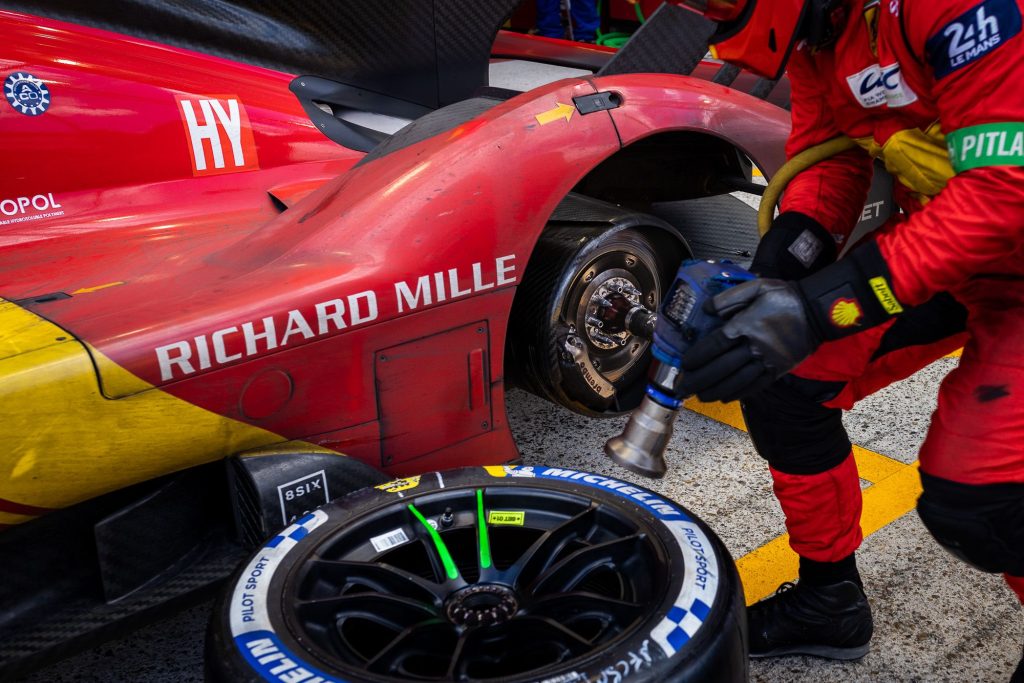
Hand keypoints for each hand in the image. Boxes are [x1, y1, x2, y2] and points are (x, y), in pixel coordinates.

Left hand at [676, 279, 821, 401]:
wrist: (818, 310)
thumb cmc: (785, 296)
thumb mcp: (755, 287)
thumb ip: (728, 298)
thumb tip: (705, 309)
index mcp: (746, 325)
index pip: (715, 345)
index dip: (698, 357)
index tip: (685, 365)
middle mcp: (755, 346)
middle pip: (721, 368)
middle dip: (700, 380)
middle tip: (683, 388)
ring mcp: (768, 360)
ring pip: (737, 380)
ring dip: (716, 390)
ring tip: (700, 396)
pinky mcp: (779, 369)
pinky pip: (756, 385)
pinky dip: (739, 393)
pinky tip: (725, 397)